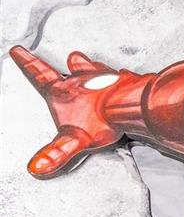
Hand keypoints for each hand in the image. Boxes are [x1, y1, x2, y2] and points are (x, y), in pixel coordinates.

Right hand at [9, 46, 122, 177]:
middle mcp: (85, 79)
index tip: (18, 51)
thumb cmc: (103, 119)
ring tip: (95, 64)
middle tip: (71, 57)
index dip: (28, 63)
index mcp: (65, 91)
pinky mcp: (127, 81)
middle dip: (72, 63)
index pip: (40, 74)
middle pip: (75, 67)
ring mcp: (107, 78)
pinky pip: (122, 76)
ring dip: (96, 67)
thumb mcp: (74, 139)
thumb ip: (56, 152)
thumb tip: (37, 166)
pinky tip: (125, 81)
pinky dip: (121, 78)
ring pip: (99, 68)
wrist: (132, 107)